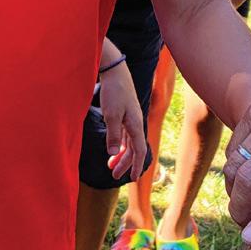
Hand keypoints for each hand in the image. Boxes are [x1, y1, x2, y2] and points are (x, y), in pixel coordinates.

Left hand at [98, 60, 147, 181]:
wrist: (115, 71)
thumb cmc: (114, 92)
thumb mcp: (111, 115)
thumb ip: (112, 135)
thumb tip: (113, 153)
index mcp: (135, 125)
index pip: (139, 150)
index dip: (136, 165)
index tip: (131, 178)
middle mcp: (135, 123)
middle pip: (134, 148)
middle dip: (125, 163)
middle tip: (114, 175)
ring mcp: (130, 119)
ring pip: (129, 142)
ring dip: (121, 154)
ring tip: (111, 165)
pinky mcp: (124, 114)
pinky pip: (124, 134)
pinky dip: (119, 144)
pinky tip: (113, 148)